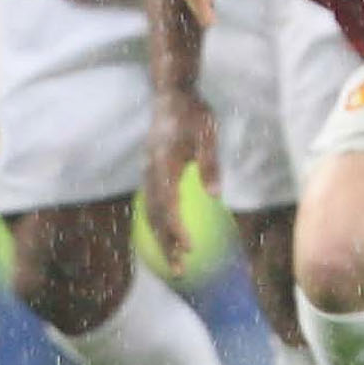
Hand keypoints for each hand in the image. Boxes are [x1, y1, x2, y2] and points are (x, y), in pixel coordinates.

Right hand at [141, 93, 219, 277]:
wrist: (171, 95)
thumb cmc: (193, 114)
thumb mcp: (207, 135)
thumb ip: (209, 165)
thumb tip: (216, 195)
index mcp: (164, 166)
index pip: (168, 206)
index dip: (177, 229)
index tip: (189, 247)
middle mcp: (151, 173)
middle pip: (156, 216)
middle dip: (167, 245)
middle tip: (180, 269)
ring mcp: (148, 173)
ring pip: (151, 213)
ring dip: (162, 238)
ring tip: (174, 261)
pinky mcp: (150, 172)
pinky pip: (151, 204)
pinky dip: (158, 224)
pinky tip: (167, 237)